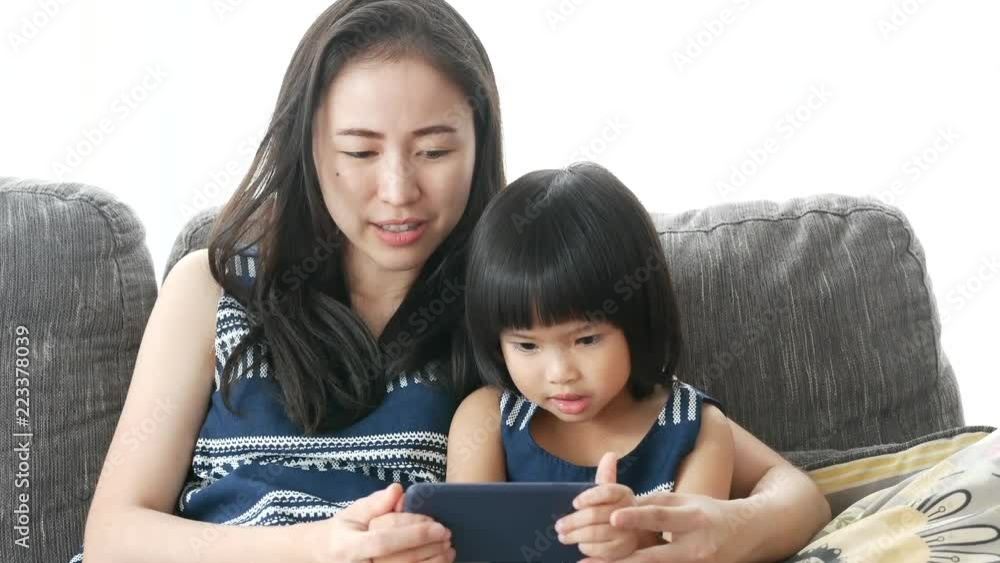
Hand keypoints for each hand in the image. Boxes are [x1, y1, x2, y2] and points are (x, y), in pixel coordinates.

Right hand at [299, 483, 453, 562]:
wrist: (323, 556)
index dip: (414, 535)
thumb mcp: (354, 513)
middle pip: (401, 562)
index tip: (438, 526)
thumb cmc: (343, 532)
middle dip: (429, 548)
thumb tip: (398, 490)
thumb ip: (376, 503)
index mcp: (350, 547)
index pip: (385, 542)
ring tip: (449, 550)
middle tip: (448, 535)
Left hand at [555, 453, 659, 560]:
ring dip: (575, 536)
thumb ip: (606, 474)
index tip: (574, 503)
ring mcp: (628, 531)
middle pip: (595, 514)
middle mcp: (629, 511)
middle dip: (573, 521)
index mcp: (623, 493)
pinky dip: (587, 548)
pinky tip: (580, 545)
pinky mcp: (625, 549)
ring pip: (595, 533)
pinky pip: (601, 550)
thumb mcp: (610, 491)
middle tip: (559, 526)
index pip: (606, 491)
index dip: (589, 497)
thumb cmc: (614, 508)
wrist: (633, 530)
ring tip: (563, 536)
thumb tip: (610, 454)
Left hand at [605, 491, 739, 562]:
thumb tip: (622, 506)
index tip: (613, 518)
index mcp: (693, 518)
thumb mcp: (687, 501)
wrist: (749, 534)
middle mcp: (695, 546)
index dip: (637, 518)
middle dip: (622, 561)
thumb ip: (656, 504)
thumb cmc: (711, 513)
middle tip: (589, 560)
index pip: (661, 517)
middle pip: (655, 557)